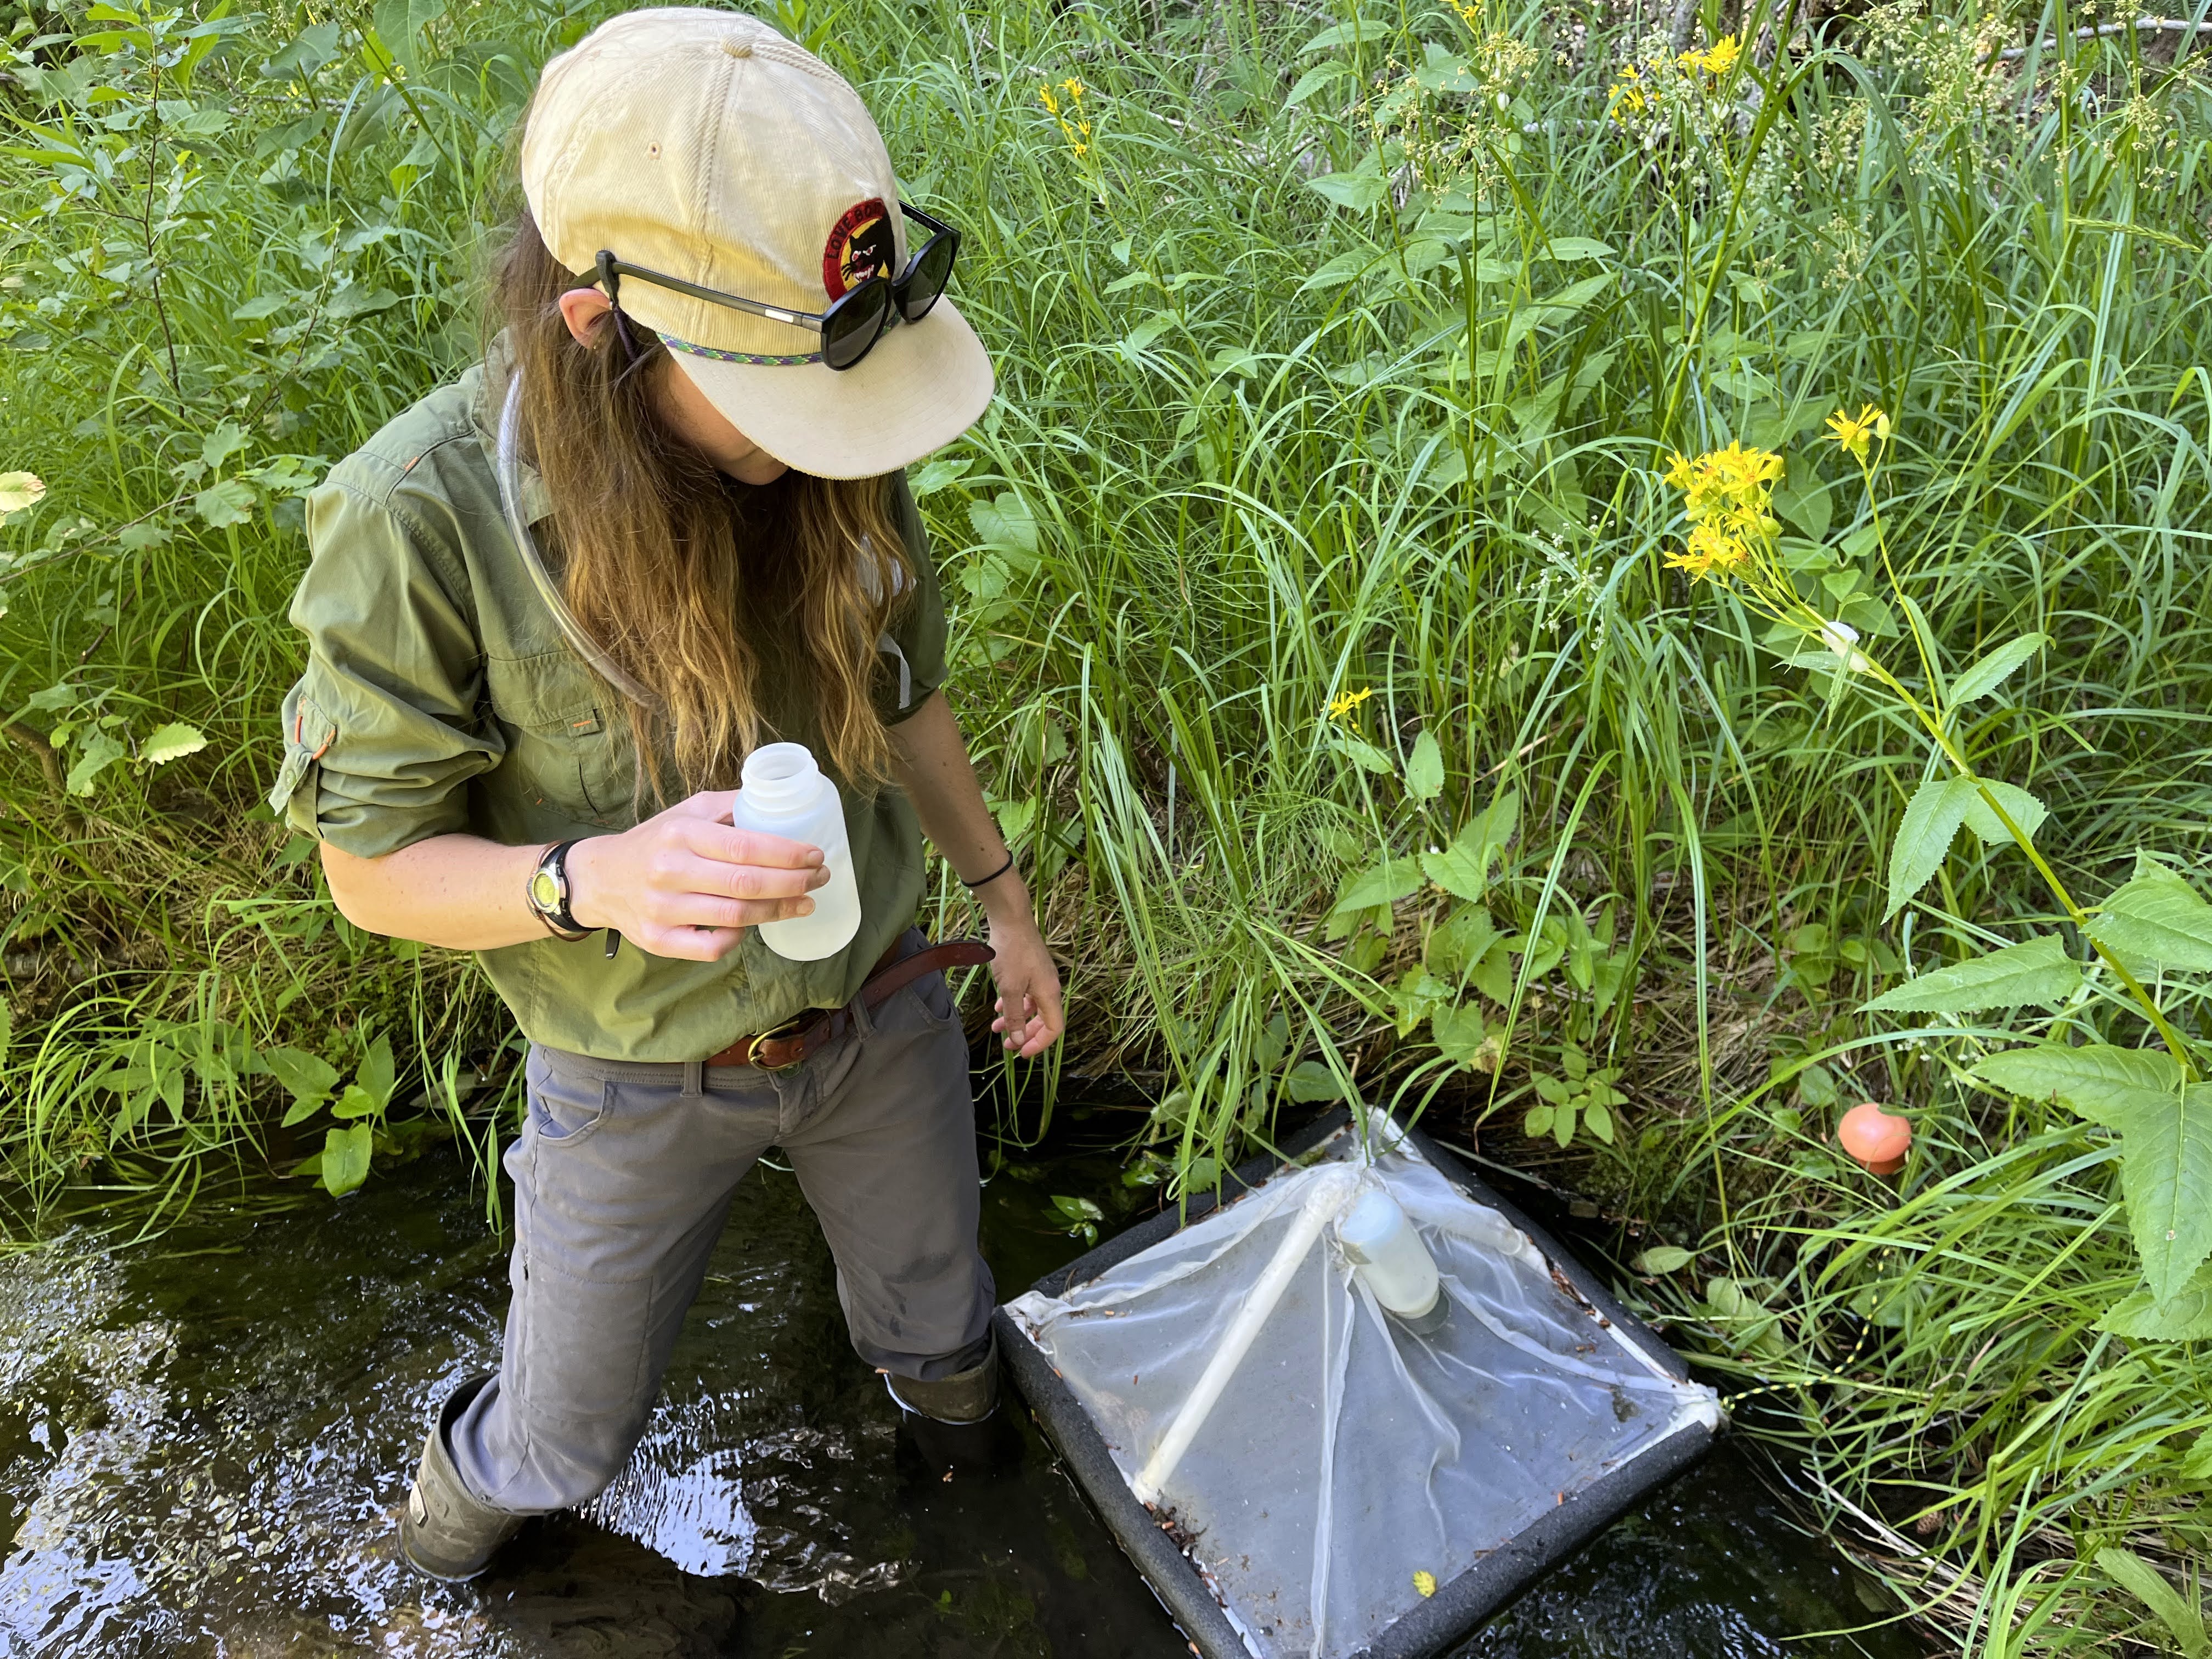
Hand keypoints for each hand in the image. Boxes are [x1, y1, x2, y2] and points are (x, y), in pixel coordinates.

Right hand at [565, 790, 827, 961]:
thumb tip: (780, 797)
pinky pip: (711, 948)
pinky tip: (755, 926)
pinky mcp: (658, 940)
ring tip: (805, 902)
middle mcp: (670, 871)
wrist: (602, 878)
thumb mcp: (688, 812)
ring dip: (778, 911)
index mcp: (681, 834)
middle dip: (793, 883)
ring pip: (734, 917)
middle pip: (746, 884)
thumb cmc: (656, 842)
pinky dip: (739, 939)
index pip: (745, 847)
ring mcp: (662, 910)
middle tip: (819, 879)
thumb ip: (731, 806)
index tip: (815, 855)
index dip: (787, 854)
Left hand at [983, 892, 1063, 1058]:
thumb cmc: (1011, 953)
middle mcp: (1049, 988)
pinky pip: (1026, 995)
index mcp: (1049, 994)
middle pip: (1043, 1021)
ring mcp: (1040, 978)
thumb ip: (1014, 1016)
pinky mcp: (1031, 970)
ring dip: (1015, 1019)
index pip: (1054, 1029)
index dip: (1039, 1044)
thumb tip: (1018, 1041)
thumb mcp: (1009, 989)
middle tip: (1006, 1044)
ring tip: (995, 1027)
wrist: (1010, 920)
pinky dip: (1013, 1004)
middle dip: (1024, 1034)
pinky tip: (997, 1007)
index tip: (1021, 1053)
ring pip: (1032, 1008)